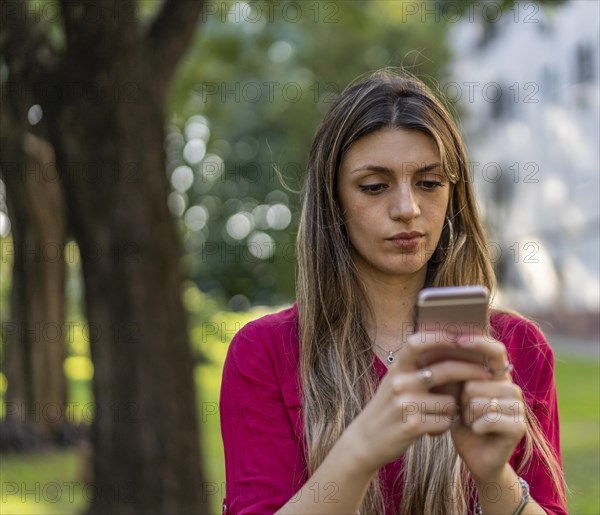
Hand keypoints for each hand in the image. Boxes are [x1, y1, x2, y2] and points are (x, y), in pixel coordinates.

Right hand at [345, 332, 490, 474]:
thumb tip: (452, 352)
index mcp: (397, 368)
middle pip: (444, 370)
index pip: (417, 342)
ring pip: (449, 401)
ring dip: (451, 409)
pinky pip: (445, 421)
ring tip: (437, 414)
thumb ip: (417, 369)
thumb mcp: (396, 382)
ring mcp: (405, 404)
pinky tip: (431, 428)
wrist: (366, 440)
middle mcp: (400, 382)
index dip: (439, 336)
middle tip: (486, 373)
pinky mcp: (412, 426)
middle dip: (470, 371)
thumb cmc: (388, 408)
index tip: (461, 335)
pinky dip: (444, 425)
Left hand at [450, 333, 525, 482]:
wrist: (474, 455)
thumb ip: (452, 371)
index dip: (478, 342)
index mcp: (496, 375)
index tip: (457, 338)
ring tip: (472, 421)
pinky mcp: (519, 426)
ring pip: (482, 400)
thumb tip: (435, 345)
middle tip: (466, 409)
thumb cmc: (460, 419)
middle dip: (463, 397)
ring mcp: (518, 406)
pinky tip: (479, 431)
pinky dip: (477, 427)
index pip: (495, 349)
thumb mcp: (453, 393)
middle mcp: (510, 387)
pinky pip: (489, 418)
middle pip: (477, 380)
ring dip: (469, 414)